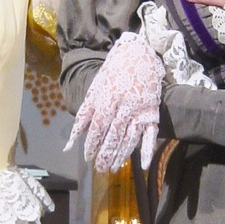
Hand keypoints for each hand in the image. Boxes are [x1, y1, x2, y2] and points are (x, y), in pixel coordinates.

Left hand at [65, 33, 163, 171]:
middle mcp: (125, 106)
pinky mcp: (153, 113)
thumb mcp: (96, 89)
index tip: (88, 157)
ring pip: (130, 137)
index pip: (98, 127)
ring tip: (114, 167)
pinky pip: (150, 134)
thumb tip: (72, 139)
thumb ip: (84, 114)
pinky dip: (148, 150)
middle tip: (100, 168)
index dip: (92, 144)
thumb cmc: (113, 72)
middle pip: (114, 135)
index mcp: (109, 98)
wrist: (140, 54)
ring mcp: (141, 110)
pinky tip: (144, 165)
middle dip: (106, 153)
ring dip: (122, 155)